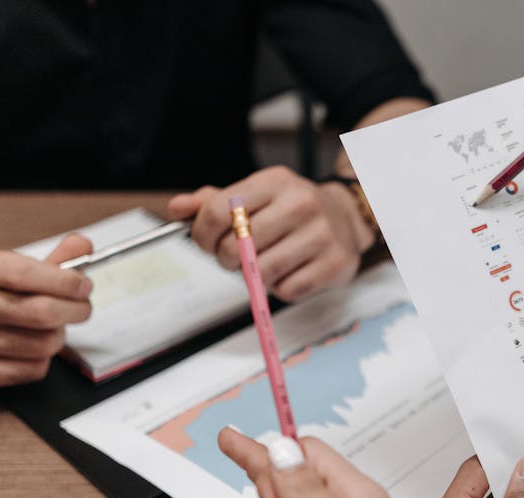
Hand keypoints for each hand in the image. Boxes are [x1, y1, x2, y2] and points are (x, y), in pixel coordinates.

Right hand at [0, 235, 92, 389]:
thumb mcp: (14, 268)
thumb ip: (54, 259)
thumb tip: (83, 246)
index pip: (23, 273)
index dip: (64, 281)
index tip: (84, 286)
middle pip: (40, 312)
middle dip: (75, 310)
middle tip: (82, 308)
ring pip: (42, 344)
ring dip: (59, 336)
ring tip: (52, 327)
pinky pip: (32, 369)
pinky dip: (44, 360)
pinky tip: (33, 348)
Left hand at [166, 166, 375, 302]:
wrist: (345, 217)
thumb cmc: (292, 209)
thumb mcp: (256, 195)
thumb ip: (215, 201)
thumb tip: (178, 207)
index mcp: (276, 181)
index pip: (220, 210)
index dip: (202, 234)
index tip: (206, 243)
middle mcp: (302, 203)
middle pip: (237, 245)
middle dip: (227, 259)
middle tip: (237, 257)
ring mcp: (322, 234)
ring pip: (262, 272)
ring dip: (256, 276)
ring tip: (266, 263)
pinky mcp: (335, 263)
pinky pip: (288, 289)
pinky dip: (281, 288)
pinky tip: (290, 271)